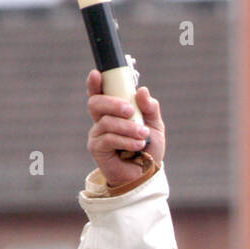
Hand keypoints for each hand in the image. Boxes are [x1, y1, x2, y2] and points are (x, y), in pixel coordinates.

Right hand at [85, 69, 165, 187]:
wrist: (146, 174)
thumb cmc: (148, 149)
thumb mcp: (155, 126)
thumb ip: (150, 108)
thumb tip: (142, 91)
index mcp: (113, 111)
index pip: (99, 93)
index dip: (94, 83)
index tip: (96, 74)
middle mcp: (101, 120)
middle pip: (96, 103)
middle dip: (113, 103)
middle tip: (130, 110)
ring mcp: (97, 134)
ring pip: (106, 122)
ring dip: (127, 127)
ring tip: (143, 135)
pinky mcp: (97, 148)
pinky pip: (108, 138)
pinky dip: (125, 140)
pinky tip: (137, 145)